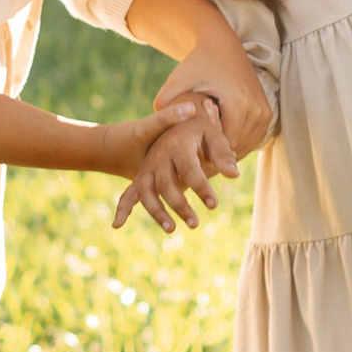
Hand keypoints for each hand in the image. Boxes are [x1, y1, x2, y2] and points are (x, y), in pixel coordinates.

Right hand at [110, 108, 236, 232]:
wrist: (176, 121)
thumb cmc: (199, 130)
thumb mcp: (213, 135)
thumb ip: (223, 155)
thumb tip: (234, 175)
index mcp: (177, 144)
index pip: (190, 169)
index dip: (202, 188)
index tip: (214, 205)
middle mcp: (158, 157)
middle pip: (166, 184)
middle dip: (180, 205)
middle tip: (195, 223)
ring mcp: (147, 168)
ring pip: (147, 192)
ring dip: (157, 213)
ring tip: (172, 230)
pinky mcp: (141, 177)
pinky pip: (129, 194)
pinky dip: (122, 209)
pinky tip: (117, 225)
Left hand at [151, 29, 272, 159]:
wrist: (222, 45)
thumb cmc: (197, 64)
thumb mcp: (178, 79)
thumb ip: (165, 101)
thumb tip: (157, 125)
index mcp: (238, 104)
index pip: (222, 147)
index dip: (203, 156)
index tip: (187, 159)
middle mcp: (257, 110)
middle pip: (235, 149)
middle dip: (214, 156)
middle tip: (194, 163)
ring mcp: (265, 113)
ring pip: (245, 147)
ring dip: (226, 151)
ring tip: (204, 152)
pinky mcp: (267, 114)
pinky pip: (252, 140)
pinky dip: (236, 143)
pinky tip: (216, 142)